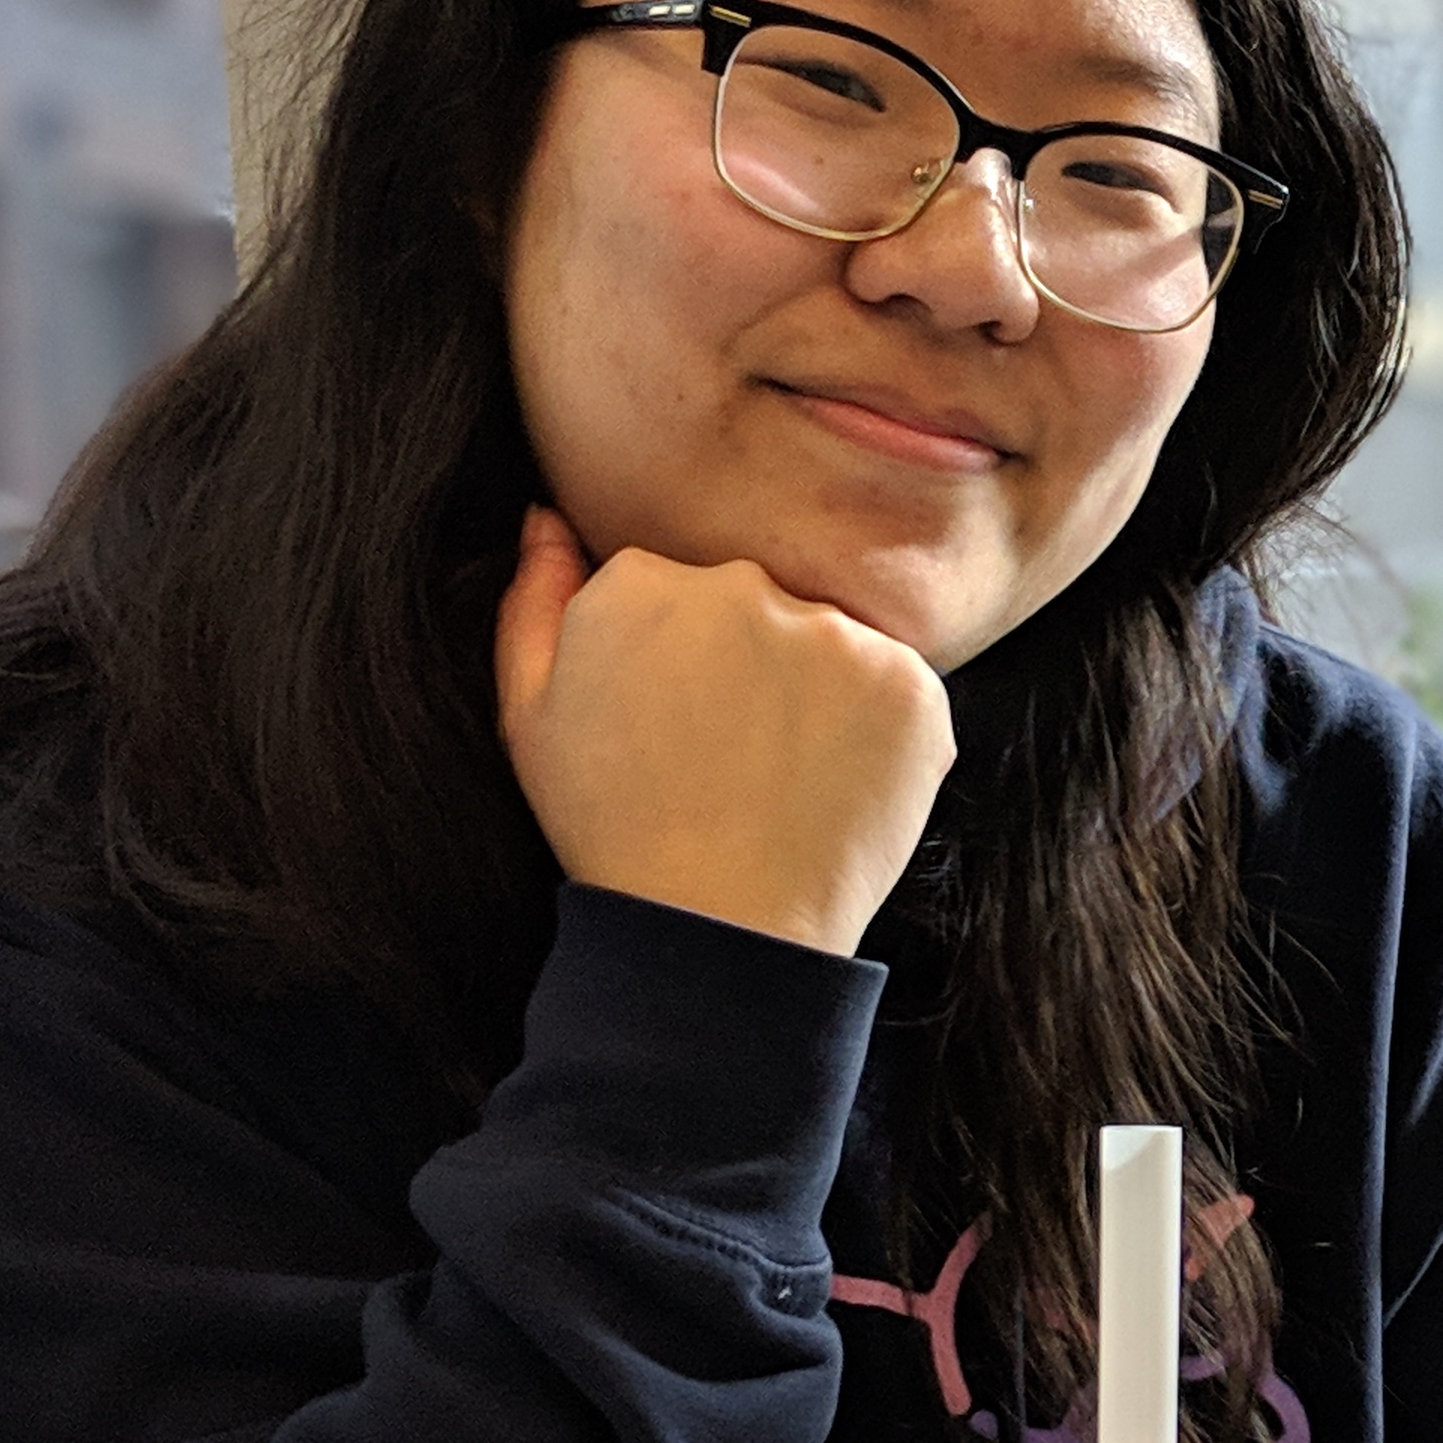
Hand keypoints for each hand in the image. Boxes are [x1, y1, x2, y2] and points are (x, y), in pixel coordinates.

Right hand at [494, 507, 957, 957]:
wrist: (719, 927)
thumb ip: (536, 600)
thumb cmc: (612, 824)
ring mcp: (835, 633)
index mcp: (642, 582)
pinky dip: (877, 728)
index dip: (673, 660)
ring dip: (816, 692)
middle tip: (729, 753)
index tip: (670, 722)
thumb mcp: (530, 714)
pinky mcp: (912, 683)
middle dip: (747, 662)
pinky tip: (832, 782)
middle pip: (754, 603)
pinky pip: (896, 685)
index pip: (674, 588)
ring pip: (829, 641)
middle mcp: (742, 585)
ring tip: (780, 774)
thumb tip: (547, 516)